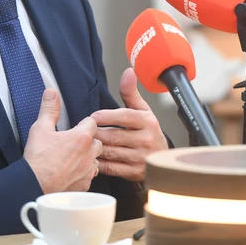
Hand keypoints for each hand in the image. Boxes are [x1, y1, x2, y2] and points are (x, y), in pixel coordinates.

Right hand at [23, 89, 101, 193]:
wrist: (34, 185)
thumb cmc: (38, 160)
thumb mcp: (40, 128)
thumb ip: (49, 109)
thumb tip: (51, 93)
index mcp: (82, 137)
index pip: (92, 123)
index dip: (83, 124)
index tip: (76, 127)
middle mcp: (89, 154)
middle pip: (97, 141)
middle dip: (88, 141)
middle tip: (72, 143)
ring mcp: (88, 171)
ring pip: (95, 159)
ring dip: (87, 157)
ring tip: (71, 158)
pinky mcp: (84, 185)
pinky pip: (89, 176)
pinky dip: (82, 173)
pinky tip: (70, 172)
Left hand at [90, 68, 168, 182]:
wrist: (163, 161)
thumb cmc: (148, 132)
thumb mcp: (143, 111)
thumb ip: (131, 93)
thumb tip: (128, 72)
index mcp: (148, 122)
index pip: (123, 116)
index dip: (105, 116)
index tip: (92, 117)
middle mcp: (146, 140)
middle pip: (113, 135)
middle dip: (96, 133)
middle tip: (82, 131)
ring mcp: (140, 158)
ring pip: (110, 151)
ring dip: (94, 148)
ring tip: (84, 143)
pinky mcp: (134, 173)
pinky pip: (111, 167)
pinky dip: (98, 163)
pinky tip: (91, 158)